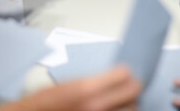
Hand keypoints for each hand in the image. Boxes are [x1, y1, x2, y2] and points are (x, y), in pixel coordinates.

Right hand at [0, 66, 140, 110]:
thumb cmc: (46, 102)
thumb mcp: (70, 84)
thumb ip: (94, 81)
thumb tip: (115, 77)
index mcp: (87, 88)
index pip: (124, 74)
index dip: (125, 72)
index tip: (125, 73)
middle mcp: (96, 106)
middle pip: (133, 93)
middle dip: (131, 88)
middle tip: (127, 87)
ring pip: (132, 110)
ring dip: (128, 105)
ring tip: (121, 103)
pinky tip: (113, 110)